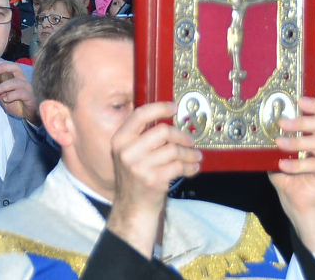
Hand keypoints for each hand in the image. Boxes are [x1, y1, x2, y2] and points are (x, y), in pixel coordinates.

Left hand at [0, 61, 36, 122]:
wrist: (29, 115)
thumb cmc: (17, 104)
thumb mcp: (3, 98)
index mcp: (16, 78)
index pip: (9, 66)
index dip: (0, 64)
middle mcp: (23, 80)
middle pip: (16, 68)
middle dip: (4, 67)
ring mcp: (28, 88)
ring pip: (17, 82)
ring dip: (4, 85)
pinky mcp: (30, 97)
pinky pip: (22, 93)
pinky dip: (12, 95)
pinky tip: (5, 99)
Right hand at [107, 102, 201, 257]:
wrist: (133, 207)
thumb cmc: (136, 177)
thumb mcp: (130, 154)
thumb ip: (143, 137)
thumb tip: (168, 120)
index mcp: (119, 139)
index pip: (140, 115)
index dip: (159, 108)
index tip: (174, 107)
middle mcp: (126, 151)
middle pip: (162, 131)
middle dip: (182, 136)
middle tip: (190, 141)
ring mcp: (139, 166)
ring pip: (174, 150)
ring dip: (189, 154)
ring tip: (195, 157)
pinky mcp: (153, 179)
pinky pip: (179, 166)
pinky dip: (190, 166)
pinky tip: (192, 168)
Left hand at [269, 97, 314, 258]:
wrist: (296, 199)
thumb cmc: (286, 171)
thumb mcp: (277, 152)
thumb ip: (273, 138)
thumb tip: (253, 124)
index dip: (314, 105)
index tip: (299, 100)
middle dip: (301, 121)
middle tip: (281, 123)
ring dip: (296, 142)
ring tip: (278, 144)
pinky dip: (298, 164)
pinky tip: (283, 165)